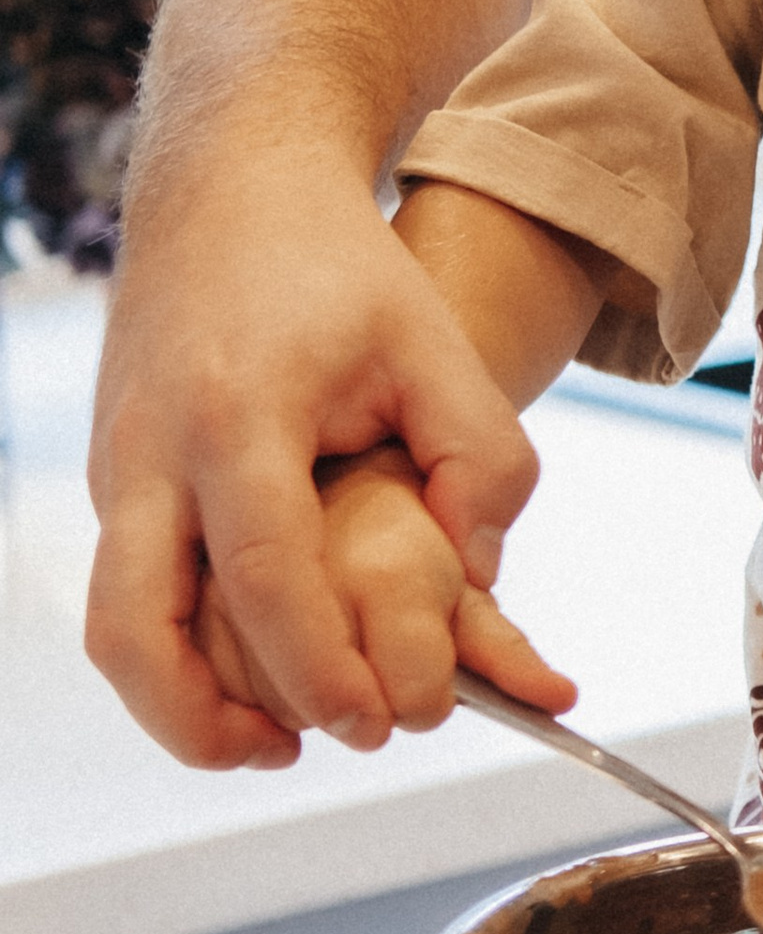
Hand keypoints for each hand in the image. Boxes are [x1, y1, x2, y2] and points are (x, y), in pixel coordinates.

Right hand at [86, 140, 539, 764]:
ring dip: (178, 704)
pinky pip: (125, 590)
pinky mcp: (112, 477)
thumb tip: (478, 577)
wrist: (228, 185)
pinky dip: (175, 651)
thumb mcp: (435, 343)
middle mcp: (152, 450)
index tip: (380, 720)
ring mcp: (115, 466)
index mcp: (238, 414)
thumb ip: (480, 457)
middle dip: (207, 720)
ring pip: (112, 626)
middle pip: (135, 628)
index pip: (265, 572)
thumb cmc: (339, 266)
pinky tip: (254, 672)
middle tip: (304, 749)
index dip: (317, 665)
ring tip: (274, 737)